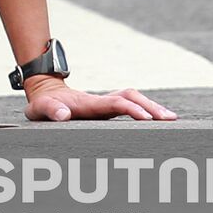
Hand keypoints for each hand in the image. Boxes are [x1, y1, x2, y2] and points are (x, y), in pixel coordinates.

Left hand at [23, 76, 176, 121]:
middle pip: (131, 97)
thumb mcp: (41, 108)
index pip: (115, 103)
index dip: (131, 109)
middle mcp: (101, 101)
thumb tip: (64, 116)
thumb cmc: (44, 104)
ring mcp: (105, 103)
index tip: (147, 119)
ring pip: (134, 99)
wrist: (45, 92)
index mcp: (88, 104)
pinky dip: (146, 109)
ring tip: (172, 119)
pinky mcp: (107, 107)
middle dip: (151, 106)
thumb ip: (51, 111)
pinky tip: (159, 119)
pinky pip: (131, 104)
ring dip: (152, 106)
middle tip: (170, 119)